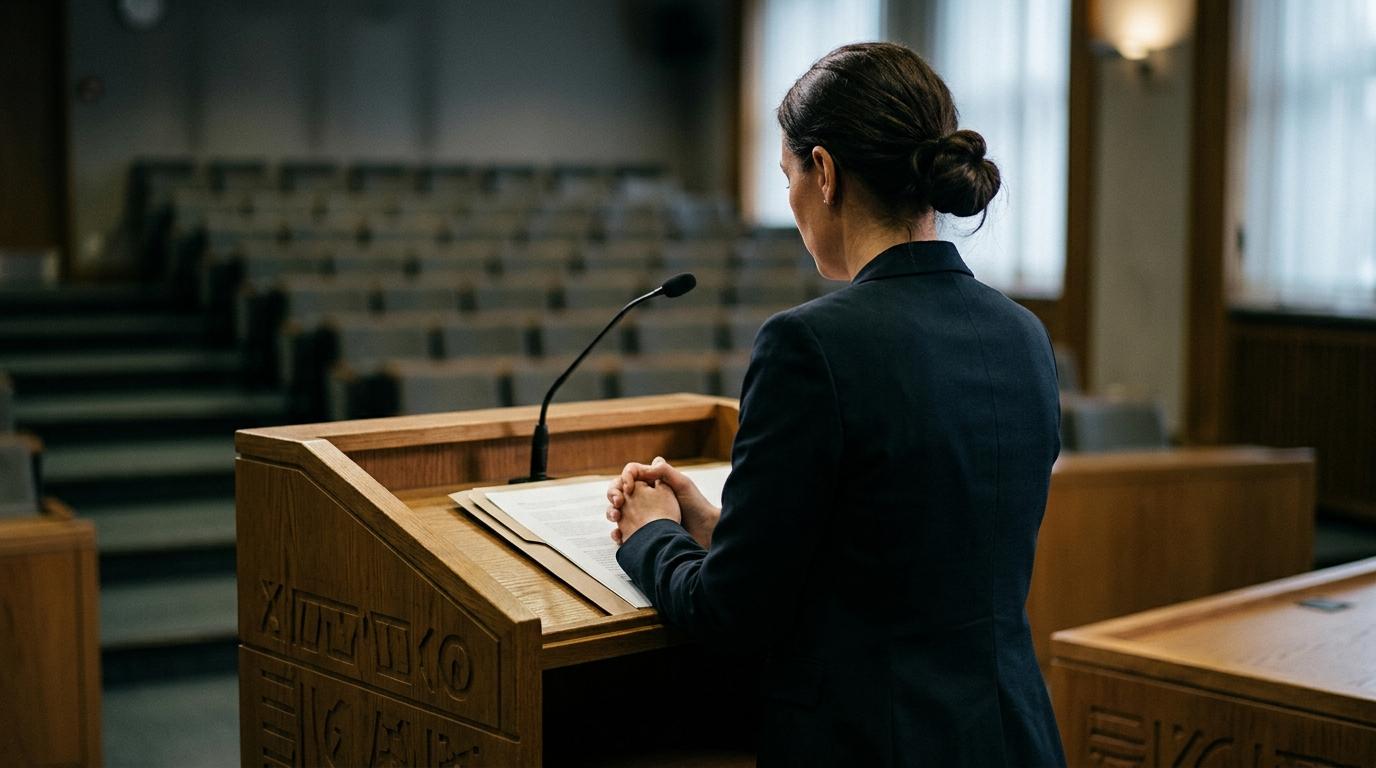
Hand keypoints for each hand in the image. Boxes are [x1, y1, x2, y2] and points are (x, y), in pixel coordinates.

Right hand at [607, 457, 721, 548]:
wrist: (705, 533)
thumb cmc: (697, 506)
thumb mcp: (683, 484)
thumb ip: (665, 471)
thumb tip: (649, 464)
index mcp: (653, 483)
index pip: (630, 474)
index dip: (625, 478)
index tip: (629, 488)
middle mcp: (645, 498)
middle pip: (619, 491)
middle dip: (613, 495)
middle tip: (618, 503)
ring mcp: (642, 516)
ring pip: (617, 511)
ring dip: (611, 512)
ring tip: (616, 517)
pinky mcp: (642, 533)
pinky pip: (623, 532)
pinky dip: (617, 532)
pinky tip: (619, 534)